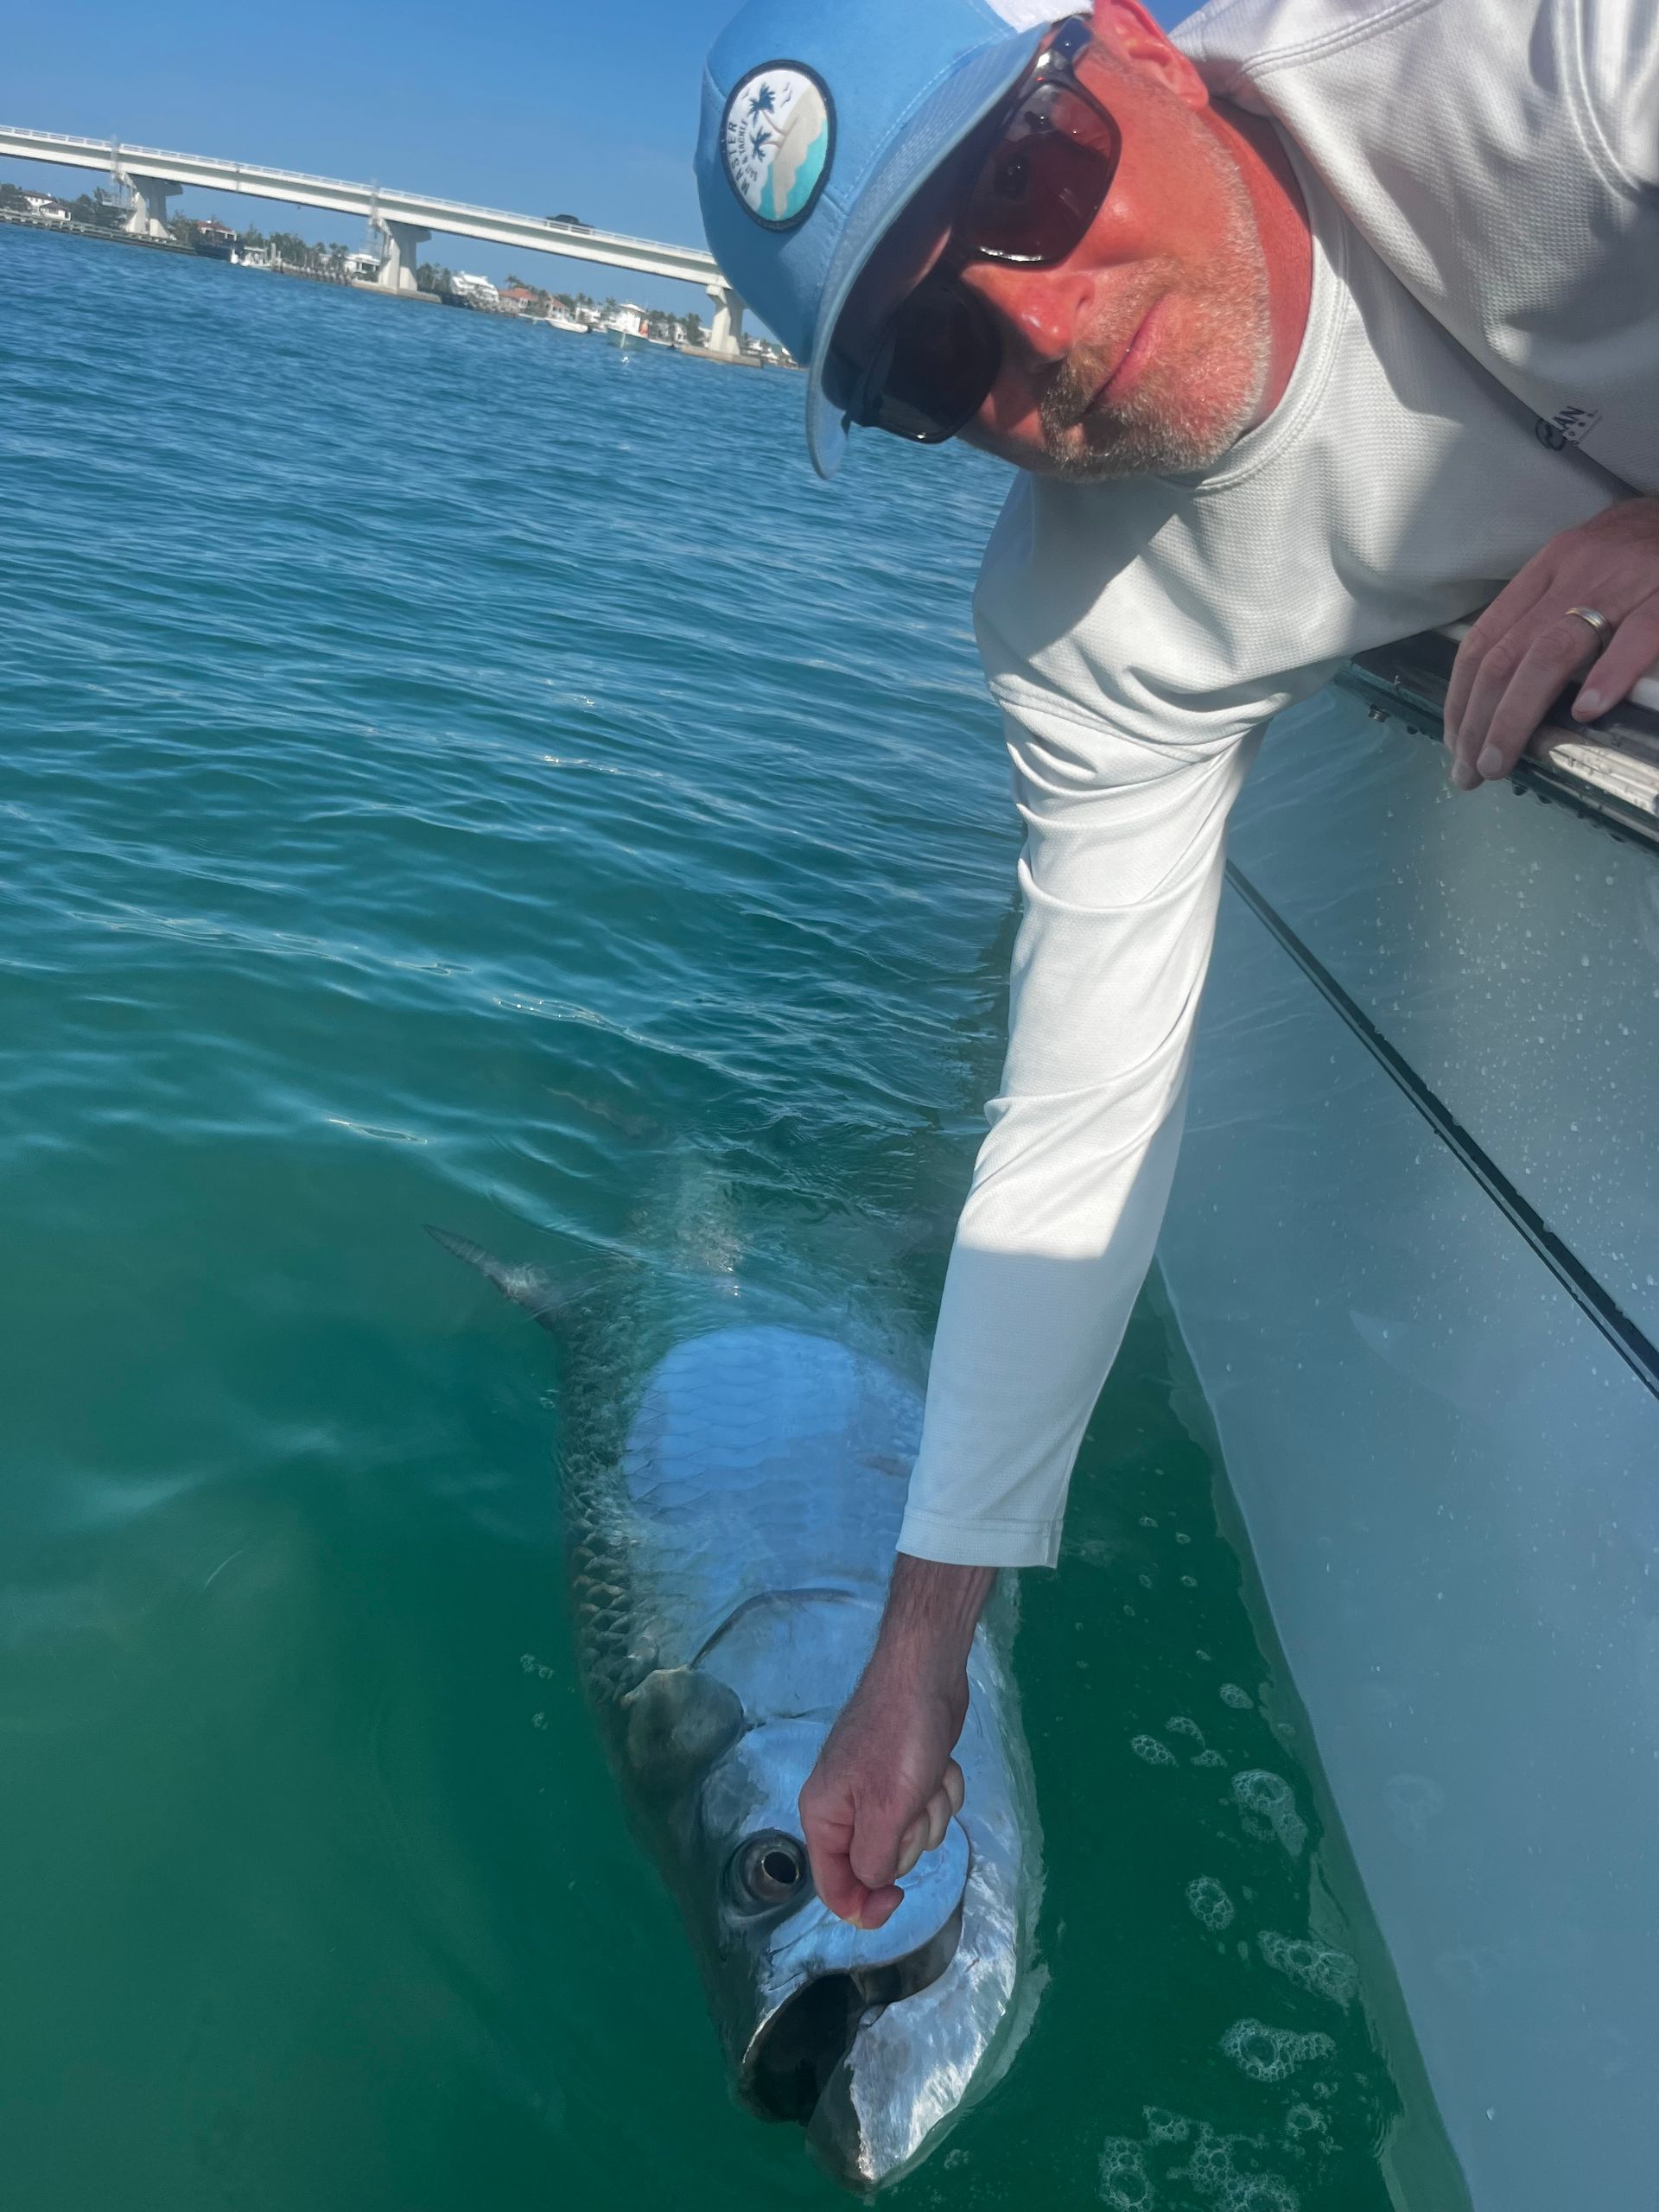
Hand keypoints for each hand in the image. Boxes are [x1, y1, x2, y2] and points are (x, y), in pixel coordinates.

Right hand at [798, 1554, 992, 1928]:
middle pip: (879, 1861)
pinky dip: (940, 1790)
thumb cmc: (900, 1741)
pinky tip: (939, 1762)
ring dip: (930, 1811)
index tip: (898, 1899)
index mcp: (824, 1816)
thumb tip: (868, 1889)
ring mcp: (876, 1788)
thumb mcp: (884, 1811)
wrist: (926, 1673)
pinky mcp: (906, 1774)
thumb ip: (871, 1862)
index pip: (834, 1887)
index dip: (864, 1905)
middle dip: (908, 1837)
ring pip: (911, 1835)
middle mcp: (844, 1806)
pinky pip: (928, 1807)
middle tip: (912, 1803)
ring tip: (928, 1775)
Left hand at [1443, 497, 1658, 788]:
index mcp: (1550, 566)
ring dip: (1517, 715)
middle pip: (1507, 654)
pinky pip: (1636, 636)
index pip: (1485, 638)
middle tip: (1470, 772)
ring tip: (1500, 761)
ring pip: (1552, 652)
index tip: (1455, 742)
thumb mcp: (1588, 566)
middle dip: (1478, 721)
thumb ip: (1551, 613)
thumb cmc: (1647, 542)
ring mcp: (1624, 582)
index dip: (1461, 697)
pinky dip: (1607, 676)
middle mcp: (1576, 572)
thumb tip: (1510, 684)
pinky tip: (1586, 713)